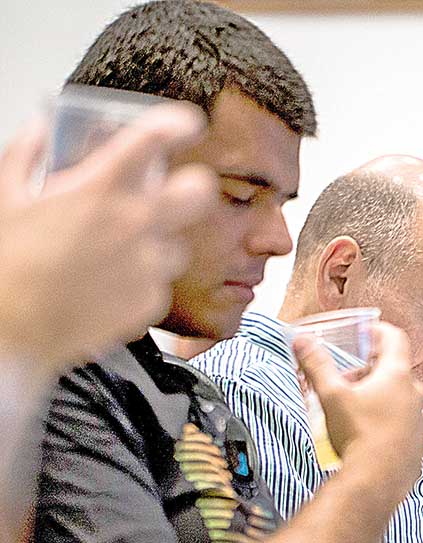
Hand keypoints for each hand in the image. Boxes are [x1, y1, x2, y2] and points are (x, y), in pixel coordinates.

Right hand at [0, 105, 214, 375]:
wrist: (10, 334)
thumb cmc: (5, 266)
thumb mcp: (4, 197)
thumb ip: (26, 153)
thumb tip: (42, 128)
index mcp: (98, 189)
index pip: (155, 139)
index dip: (179, 124)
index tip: (187, 124)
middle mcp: (133, 223)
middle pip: (200, 191)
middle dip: (193, 187)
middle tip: (177, 192)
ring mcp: (147, 265)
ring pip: (177, 245)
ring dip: (155, 246)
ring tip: (117, 257)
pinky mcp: (151, 301)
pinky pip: (158, 285)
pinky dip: (140, 284)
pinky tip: (107, 287)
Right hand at [293, 324, 422, 491]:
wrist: (375, 482)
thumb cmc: (356, 435)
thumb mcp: (331, 396)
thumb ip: (316, 365)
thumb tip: (301, 340)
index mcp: (397, 375)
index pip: (396, 338)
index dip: (378, 332)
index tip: (364, 335)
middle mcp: (415, 394)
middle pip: (394, 370)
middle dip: (369, 372)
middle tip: (346, 382)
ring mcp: (420, 420)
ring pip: (400, 398)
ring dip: (380, 397)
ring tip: (355, 410)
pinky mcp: (418, 443)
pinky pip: (404, 424)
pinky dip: (388, 422)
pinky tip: (368, 434)